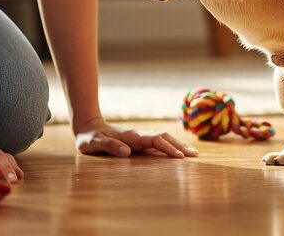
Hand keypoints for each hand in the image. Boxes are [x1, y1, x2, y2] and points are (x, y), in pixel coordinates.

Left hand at [73, 117, 197, 158]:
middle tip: (195, 156)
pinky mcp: (139, 142)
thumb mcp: (94, 143)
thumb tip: (127, 151)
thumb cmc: (90, 138)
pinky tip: (177, 153)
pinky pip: (158, 144)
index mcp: (131, 136)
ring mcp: (140, 137)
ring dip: (177, 145)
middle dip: (179, 146)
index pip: (154, 140)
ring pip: (163, 139)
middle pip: (164, 137)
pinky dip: (170, 147)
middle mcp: (138, 135)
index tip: (179, 157)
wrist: (88, 127)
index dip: (167, 148)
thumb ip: (109, 146)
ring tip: (192, 154)